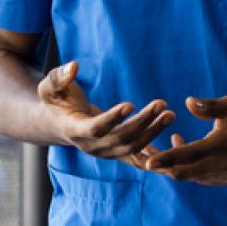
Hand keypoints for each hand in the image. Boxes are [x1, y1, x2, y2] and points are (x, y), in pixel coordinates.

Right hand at [37, 60, 173, 161]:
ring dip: (154, 132)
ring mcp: (107, 154)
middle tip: (162, 104)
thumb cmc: (57, 100)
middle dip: (143, 122)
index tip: (131, 104)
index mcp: (75, 131)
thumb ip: (60, 77)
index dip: (112, 118)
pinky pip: (140, 158)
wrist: (60, 123)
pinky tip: (176, 143)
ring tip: (170, 114)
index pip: (96, 128)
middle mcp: (93, 147)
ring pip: (134, 149)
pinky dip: (158, 155)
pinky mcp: (118, 154)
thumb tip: (74, 66)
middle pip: (121, 139)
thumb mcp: (50, 87)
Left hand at [139, 92, 226, 185]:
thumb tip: (188, 102)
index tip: (146, 160)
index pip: (188, 155)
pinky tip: (187, 151)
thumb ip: (210, 107)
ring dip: (179, 167)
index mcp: (225, 143)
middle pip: (187, 173)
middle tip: (146, 158)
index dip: (166, 158)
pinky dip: (193, 169)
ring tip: (167, 146)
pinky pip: (206, 178)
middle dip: (165, 167)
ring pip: (195, 177)